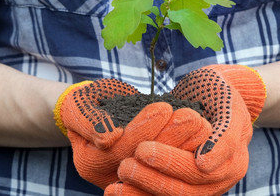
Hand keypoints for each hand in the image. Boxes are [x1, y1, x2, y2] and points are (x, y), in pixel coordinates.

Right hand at [54, 78, 211, 188]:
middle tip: (191, 116)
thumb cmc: (83, 104)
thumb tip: (109, 138)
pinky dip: (185, 147)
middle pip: (145, 161)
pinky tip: (201, 132)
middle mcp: (111, 174)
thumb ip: (90, 122)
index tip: (164, 107)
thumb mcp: (78, 107)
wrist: (92, 110)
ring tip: (200, 122)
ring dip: (182, 144)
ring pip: (160, 165)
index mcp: (90, 162)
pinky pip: (167, 162)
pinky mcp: (147, 167)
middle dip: (170, 137)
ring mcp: (131, 174)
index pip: (121, 149)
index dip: (144, 128)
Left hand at [105, 64, 265, 194]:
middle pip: (184, 190)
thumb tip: (203, 165)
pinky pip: (164, 195)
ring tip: (115, 188)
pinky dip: (141, 194)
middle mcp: (218, 180)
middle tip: (125, 166)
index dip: (170, 162)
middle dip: (152, 179)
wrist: (213, 97)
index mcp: (232, 163)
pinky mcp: (185, 183)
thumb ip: (222, 136)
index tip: (142, 150)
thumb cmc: (219, 95)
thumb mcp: (228, 106)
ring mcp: (202, 185)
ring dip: (142, 193)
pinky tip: (117, 191)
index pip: (198, 170)